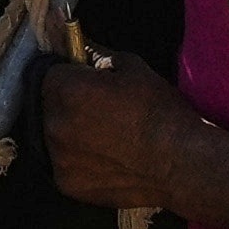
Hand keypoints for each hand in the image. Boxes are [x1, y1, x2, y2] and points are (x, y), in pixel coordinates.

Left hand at [30, 48, 226, 218]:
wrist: (180, 162)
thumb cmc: (160, 112)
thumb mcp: (133, 68)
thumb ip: (98, 54)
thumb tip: (80, 44)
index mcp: (66, 89)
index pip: (49, 74)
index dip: (69, 76)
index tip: (86, 82)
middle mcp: (53, 123)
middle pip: (48, 106)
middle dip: (67, 105)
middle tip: (101, 111)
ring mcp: (58, 157)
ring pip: (55, 138)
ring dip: (71, 135)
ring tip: (106, 138)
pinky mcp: (66, 184)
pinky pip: (65, 166)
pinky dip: (79, 162)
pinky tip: (107, 159)